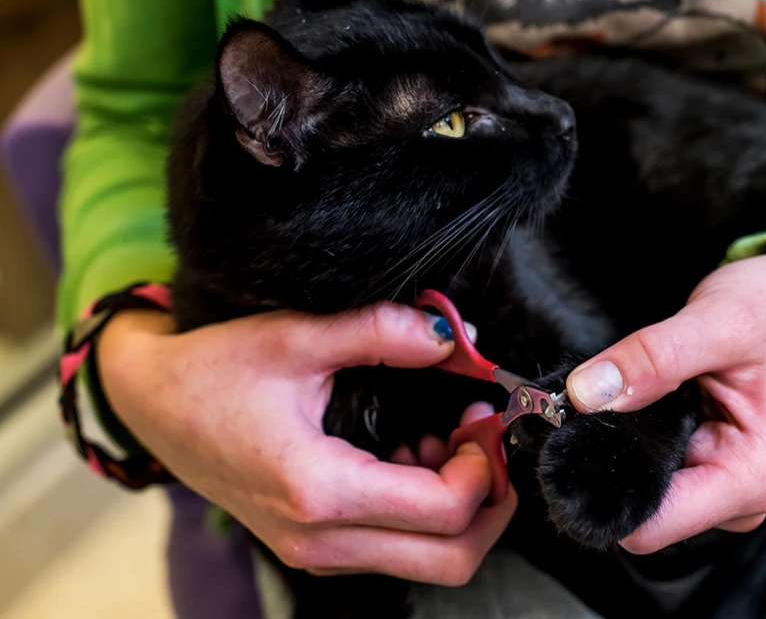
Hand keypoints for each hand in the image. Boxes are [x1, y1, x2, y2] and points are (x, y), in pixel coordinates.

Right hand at [98, 303, 515, 583]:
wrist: (150, 404)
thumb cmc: (212, 371)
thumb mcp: (295, 336)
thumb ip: (380, 332)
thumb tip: (449, 336)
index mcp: (319, 490)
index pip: (443, 510)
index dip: (484, 464)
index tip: (482, 412)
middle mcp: (319, 539)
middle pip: (449, 560)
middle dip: (489, 502)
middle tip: (485, 440)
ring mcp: (314, 551)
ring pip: (427, 561)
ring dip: (456, 506)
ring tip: (445, 439)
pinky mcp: (312, 545)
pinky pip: (393, 548)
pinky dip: (423, 512)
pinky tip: (411, 454)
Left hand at [564, 249, 765, 552]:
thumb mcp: (717, 320)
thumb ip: (653, 358)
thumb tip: (588, 393)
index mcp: (757, 475)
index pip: (652, 526)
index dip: (604, 487)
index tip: (574, 434)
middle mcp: (744, 496)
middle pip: (642, 510)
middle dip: (613, 461)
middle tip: (608, 395)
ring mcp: (726, 486)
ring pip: (643, 490)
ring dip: (627, 445)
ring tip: (644, 391)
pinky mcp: (709, 469)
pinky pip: (653, 469)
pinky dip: (638, 438)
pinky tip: (651, 402)